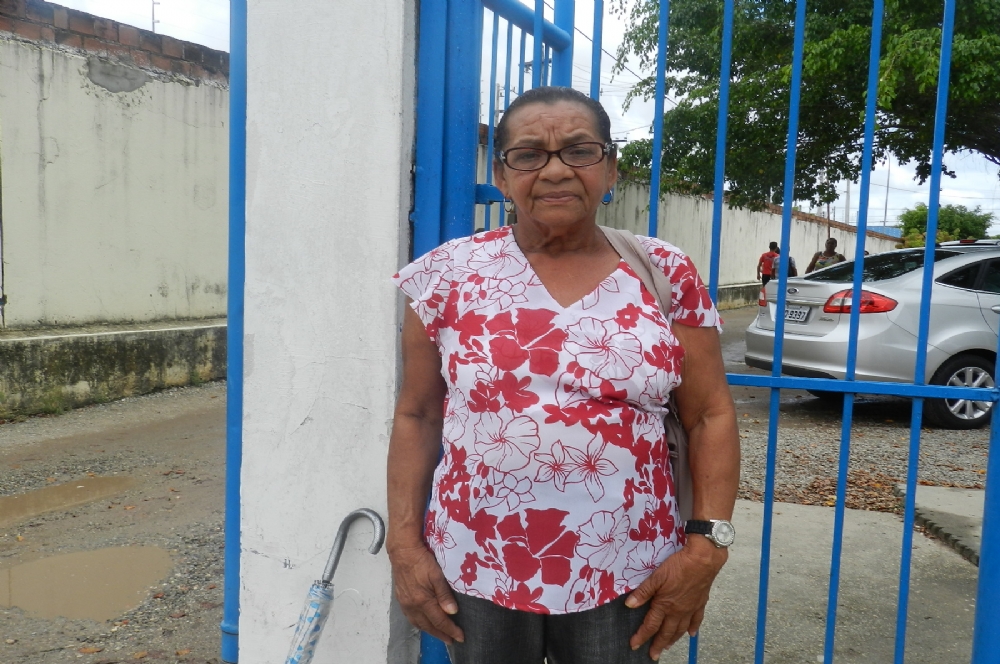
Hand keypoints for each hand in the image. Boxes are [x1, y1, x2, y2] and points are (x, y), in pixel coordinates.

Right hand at [389, 542, 463, 644]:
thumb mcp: (437, 574)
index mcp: (422, 601)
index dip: (451, 630)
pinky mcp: (401, 598)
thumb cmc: (422, 560)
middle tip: (451, 640)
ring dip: (429, 631)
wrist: (403, 551)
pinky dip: (419, 623)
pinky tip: (423, 622)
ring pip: (418, 623)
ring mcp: (405, 603)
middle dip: (441, 634)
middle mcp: (412, 605)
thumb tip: (452, 612)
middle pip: (428, 625)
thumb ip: (444, 594)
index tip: (460, 637)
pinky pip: (410, 617)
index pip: (439, 621)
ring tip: (439, 634)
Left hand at [625, 537, 726, 659]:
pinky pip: (697, 620)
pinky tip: (691, 634)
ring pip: (681, 629)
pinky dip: (693, 628)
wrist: (703, 560)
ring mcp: (691, 608)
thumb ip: (643, 592)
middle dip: (658, 644)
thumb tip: (630, 605)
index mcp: (665, 605)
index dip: (641, 636)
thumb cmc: (678, 566)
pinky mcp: (700, 603)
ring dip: (673, 639)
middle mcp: (678, 611)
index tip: (634, 645)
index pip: (650, 625)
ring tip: (668, 647)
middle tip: (653, 655)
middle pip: (666, 632)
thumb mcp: (656, 576)